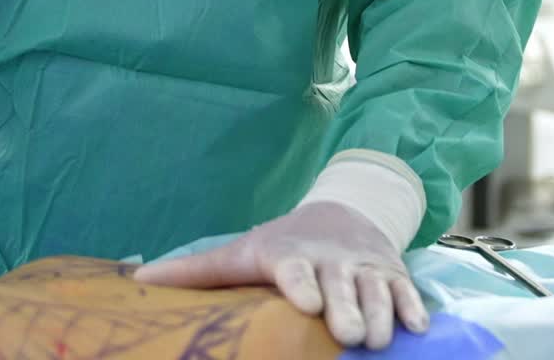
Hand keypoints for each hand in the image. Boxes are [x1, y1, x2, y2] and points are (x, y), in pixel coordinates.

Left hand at [133, 201, 428, 350]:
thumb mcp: (241, 254)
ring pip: (376, 291)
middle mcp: (330, 260)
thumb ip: (196, 272)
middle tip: (348, 335)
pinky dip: (413, 306)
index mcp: (290, 256)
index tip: (306, 303)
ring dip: (381, 314)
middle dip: (346, 309)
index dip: (301, 285)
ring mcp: (364, 268)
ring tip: (379, 340)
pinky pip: (406, 290)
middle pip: (341, 285)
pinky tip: (416, 327)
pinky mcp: (392, 274)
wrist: (340, 214)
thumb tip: (137, 281)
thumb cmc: (280, 246)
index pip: (295, 269)